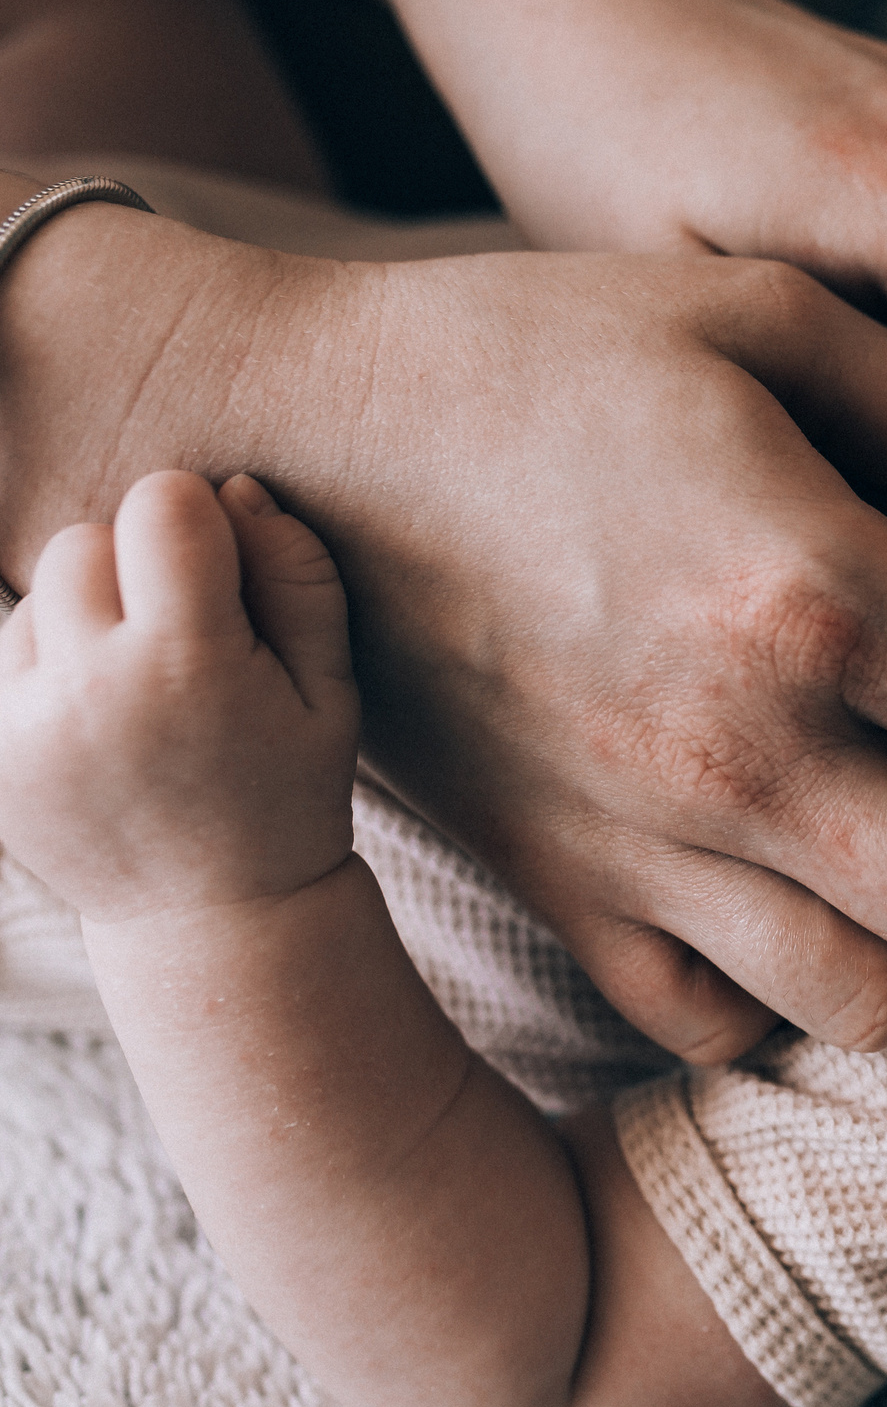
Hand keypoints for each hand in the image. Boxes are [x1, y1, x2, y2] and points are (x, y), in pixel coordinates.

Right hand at [0, 213, 886, 1057]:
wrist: (289, 446)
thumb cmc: (542, 355)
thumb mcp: (764, 314)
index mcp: (825, 592)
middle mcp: (751, 753)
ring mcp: (650, 852)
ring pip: (884, 1002)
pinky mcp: (567, 907)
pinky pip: (734, 1027)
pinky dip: (799, 983)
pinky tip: (788, 881)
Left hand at [0, 471, 357, 923]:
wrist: (214, 917)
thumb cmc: (288, 791)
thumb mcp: (333, 688)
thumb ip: (297, 578)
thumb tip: (236, 489)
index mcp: (189, 666)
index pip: (161, 505)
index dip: (198, 524)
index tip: (222, 573)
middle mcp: (91, 690)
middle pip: (84, 539)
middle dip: (136, 565)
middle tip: (185, 634)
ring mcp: (24, 727)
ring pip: (36, 594)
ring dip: (87, 614)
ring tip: (142, 685)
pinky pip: (5, 651)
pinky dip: (51, 663)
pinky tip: (102, 717)